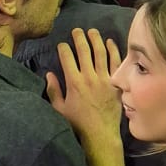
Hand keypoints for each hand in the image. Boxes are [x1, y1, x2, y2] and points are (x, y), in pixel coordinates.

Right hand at [45, 27, 122, 143]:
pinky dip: (113, 49)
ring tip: (92, 31)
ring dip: (95, 39)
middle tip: (77, 30)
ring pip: (100, 52)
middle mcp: (89, 77)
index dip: (63, 48)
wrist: (100, 135)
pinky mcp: (116, 83)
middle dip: (79, 37)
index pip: (66, 57)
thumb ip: (53, 90)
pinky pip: (115, 62)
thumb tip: (49, 74)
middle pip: (84, 50)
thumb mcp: (59, 109)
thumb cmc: (78, 124)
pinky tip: (109, 42)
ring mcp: (104, 79)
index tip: (62, 45)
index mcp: (73, 82)